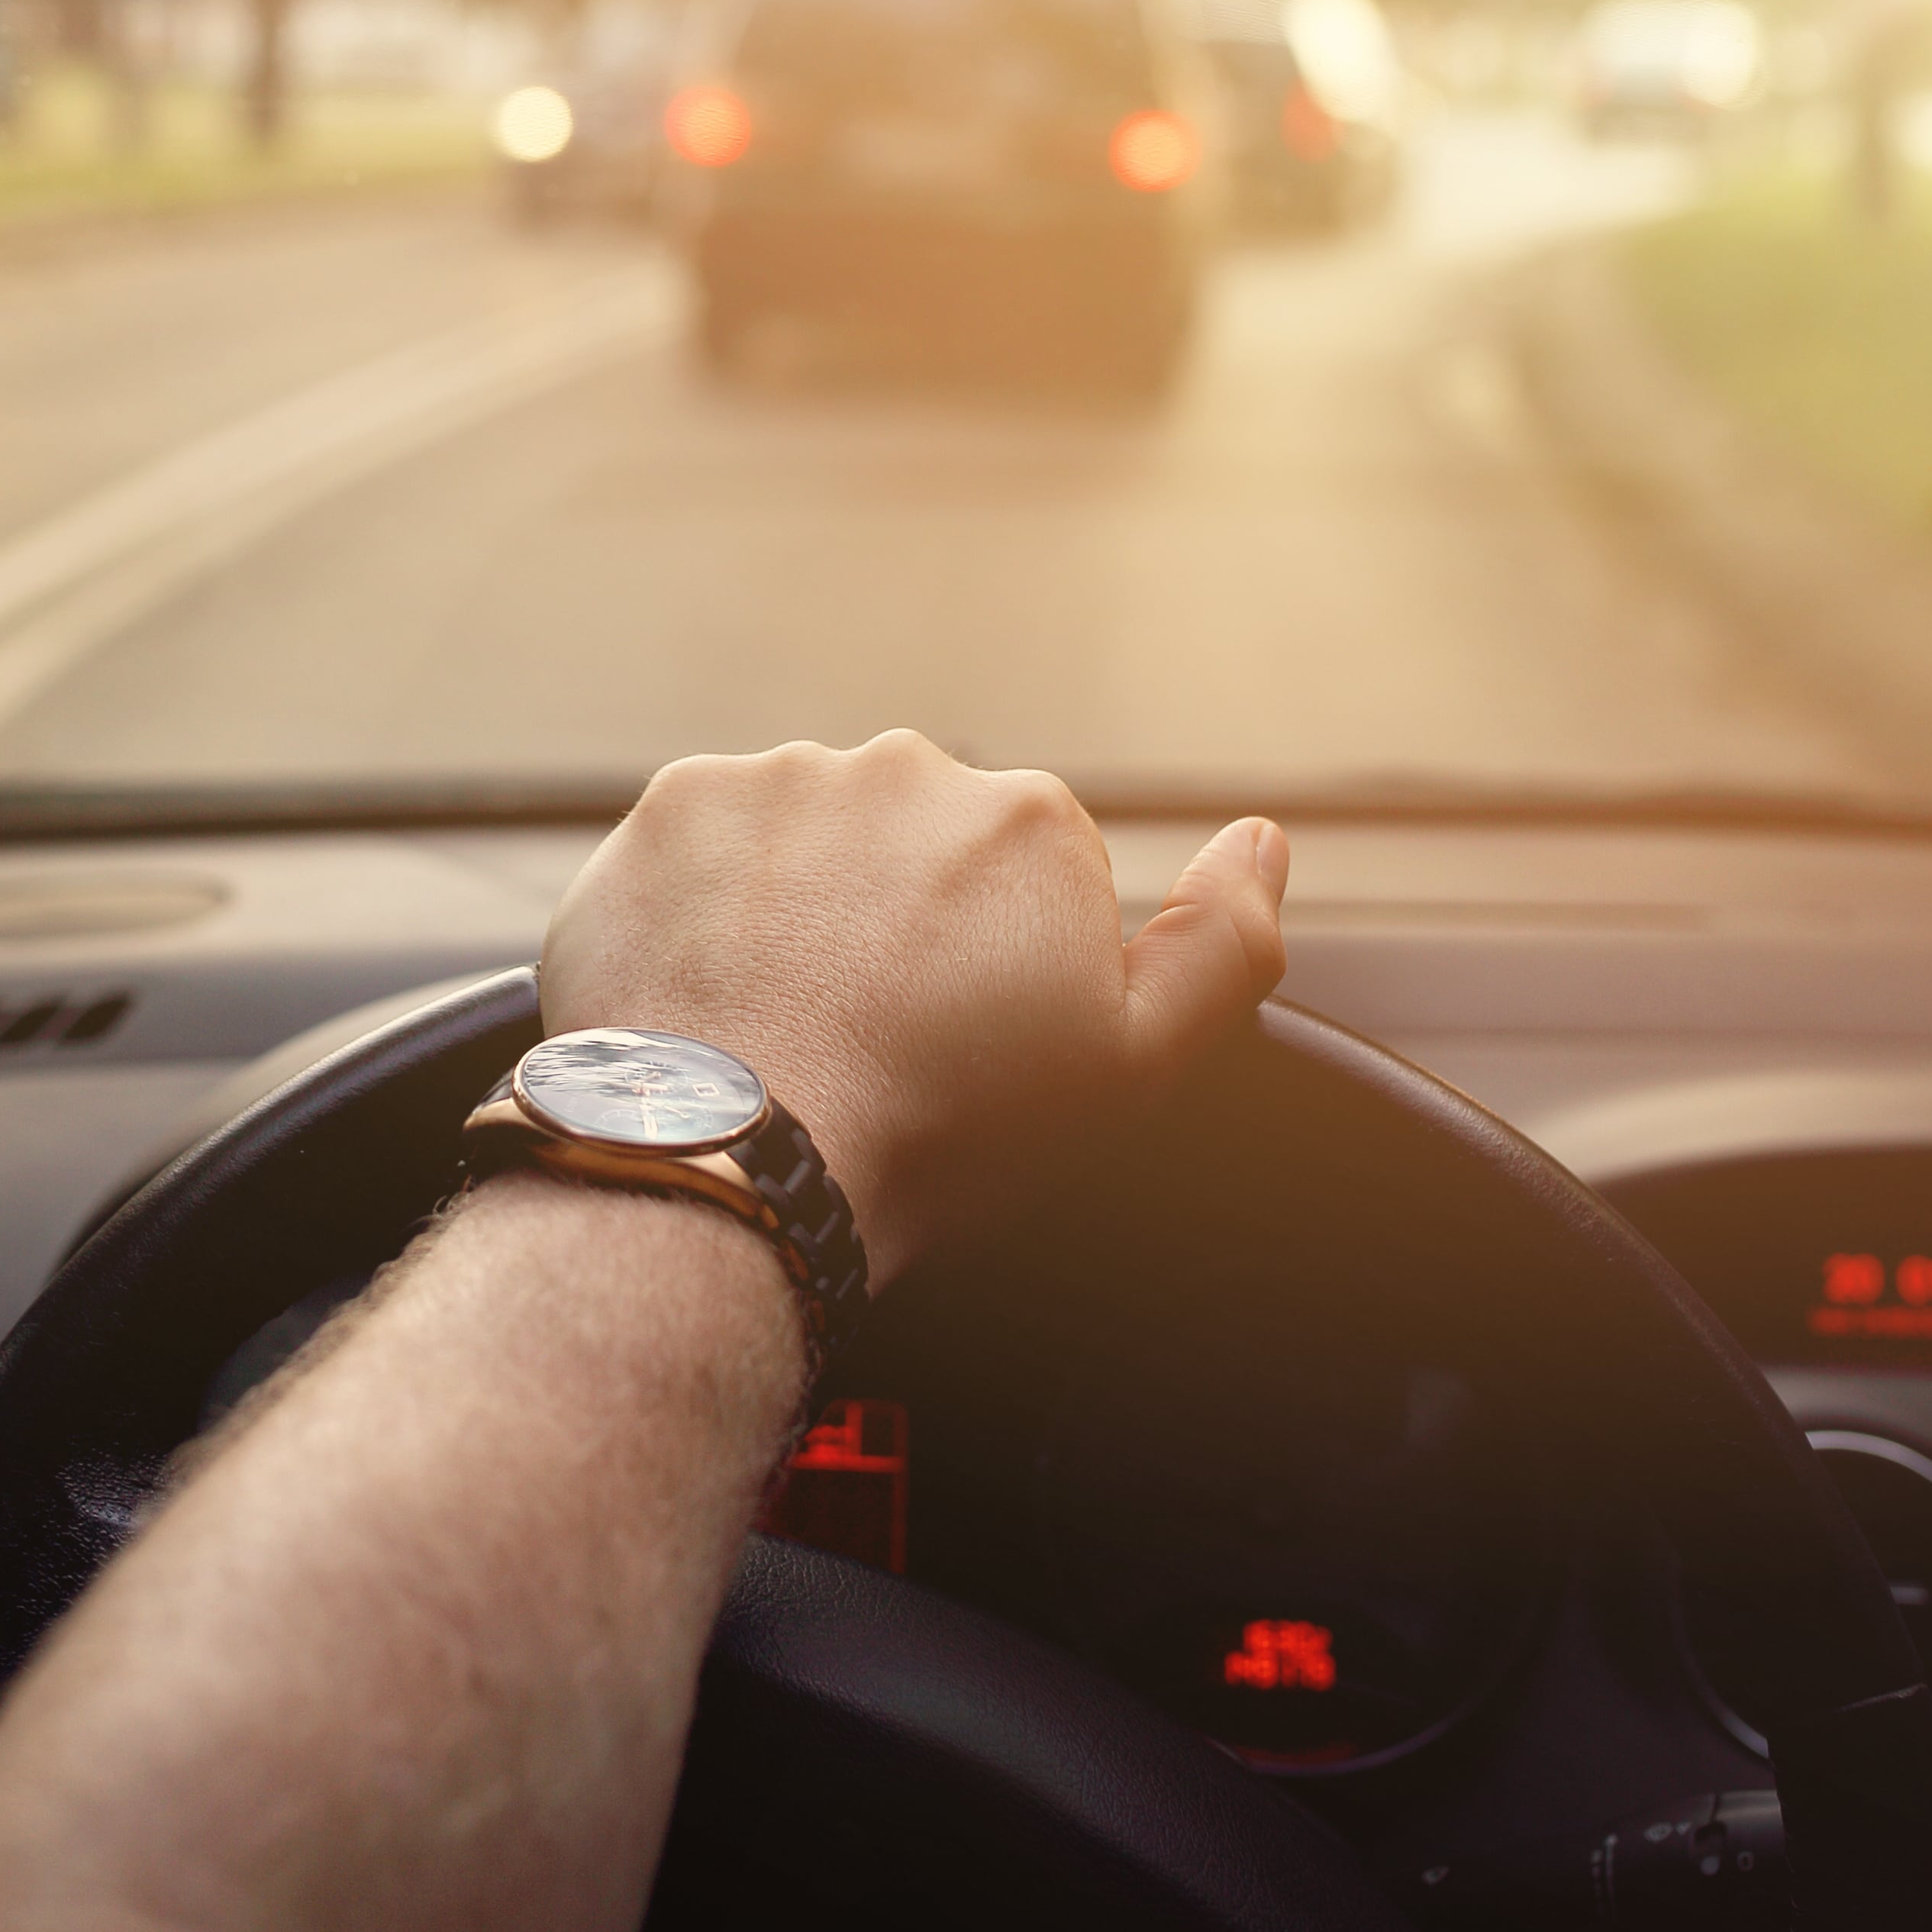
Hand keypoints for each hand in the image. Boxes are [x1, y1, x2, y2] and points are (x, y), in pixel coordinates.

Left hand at [536, 731, 1287, 1286]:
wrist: (742, 1164)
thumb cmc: (941, 1131)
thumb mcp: (1132, 1066)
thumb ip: (1224, 942)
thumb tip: (1265, 842)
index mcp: (1026, 817)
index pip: (1024, 876)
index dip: (997, 967)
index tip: (962, 1040)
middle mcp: (903, 767)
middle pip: (913, 845)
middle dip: (899, 922)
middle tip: (872, 1039)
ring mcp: (774, 780)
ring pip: (805, 843)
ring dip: (801, 911)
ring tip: (787, 1024)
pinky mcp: (667, 813)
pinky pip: (703, 851)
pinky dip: (707, 911)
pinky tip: (717, 997)